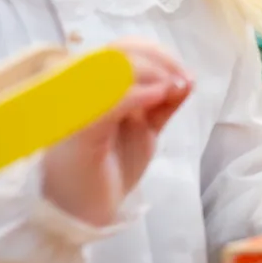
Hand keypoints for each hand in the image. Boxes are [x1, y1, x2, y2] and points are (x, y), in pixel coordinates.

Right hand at [41, 39, 191, 227]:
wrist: (84, 212)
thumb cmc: (110, 169)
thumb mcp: (144, 130)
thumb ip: (160, 104)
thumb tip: (185, 79)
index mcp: (92, 88)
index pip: (120, 50)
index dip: (157, 54)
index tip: (185, 76)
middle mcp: (78, 92)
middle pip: (116, 52)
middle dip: (159, 61)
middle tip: (183, 82)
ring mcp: (75, 108)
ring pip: (109, 69)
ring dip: (151, 72)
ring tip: (174, 89)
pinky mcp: (79, 131)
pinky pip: (106, 102)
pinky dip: (137, 93)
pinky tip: (159, 96)